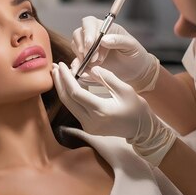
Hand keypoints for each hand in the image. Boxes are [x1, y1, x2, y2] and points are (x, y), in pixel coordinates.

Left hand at [52, 62, 175, 165]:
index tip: (61, 65)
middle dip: (59, 82)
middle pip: (67, 100)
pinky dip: (69, 96)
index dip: (66, 77)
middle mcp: (91, 121)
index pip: (75, 92)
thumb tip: (90, 68)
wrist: (141, 129)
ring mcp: (88, 127)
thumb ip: (107, 77)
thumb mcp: (125, 89)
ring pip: (68, 106)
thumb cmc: (136, 107)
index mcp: (101, 111)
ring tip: (58, 74)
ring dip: (62, 89)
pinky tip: (67, 86)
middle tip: (54, 67)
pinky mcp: (88, 128)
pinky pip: (74, 110)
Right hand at [72, 16, 160, 92]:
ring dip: (81, 55)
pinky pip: (76, 60)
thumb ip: (119, 40)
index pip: (90, 23)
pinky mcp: (86, 60)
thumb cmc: (135, 55)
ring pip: (76, 45)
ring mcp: (89, 48)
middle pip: (79, 33)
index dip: (88, 32)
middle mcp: (95, 36)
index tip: (91, 45)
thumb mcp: (132, 46)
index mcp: (106, 28)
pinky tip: (82, 70)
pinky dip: (77, 65)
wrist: (135, 71)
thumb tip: (104, 40)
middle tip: (93, 59)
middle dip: (83, 45)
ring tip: (95, 64)